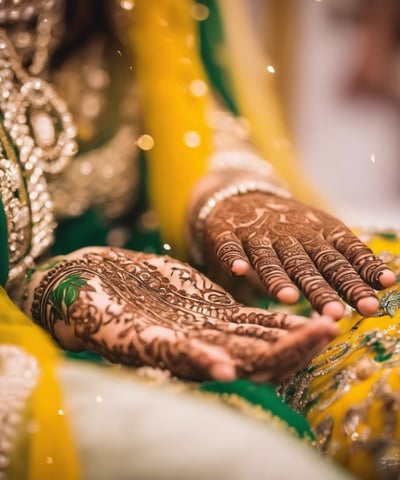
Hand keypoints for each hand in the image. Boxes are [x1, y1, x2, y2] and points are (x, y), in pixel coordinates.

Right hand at [25, 247, 337, 382]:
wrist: (88, 283)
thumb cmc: (91, 309)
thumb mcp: (122, 328)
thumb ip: (169, 350)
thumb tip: (223, 371)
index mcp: (181, 358)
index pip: (234, 366)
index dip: (268, 358)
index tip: (305, 342)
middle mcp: (200, 347)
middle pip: (256, 354)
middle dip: (293, 346)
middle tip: (329, 330)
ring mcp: (207, 325)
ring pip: (259, 334)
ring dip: (293, 331)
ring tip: (329, 319)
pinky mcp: (209, 303)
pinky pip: (249, 312)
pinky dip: (275, 312)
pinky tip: (301, 307)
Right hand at [204, 192, 395, 318]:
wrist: (243, 195)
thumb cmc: (288, 224)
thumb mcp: (321, 234)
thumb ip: (347, 258)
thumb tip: (386, 280)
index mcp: (318, 233)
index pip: (343, 255)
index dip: (361, 272)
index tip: (382, 287)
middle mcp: (290, 233)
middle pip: (308, 264)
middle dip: (323, 288)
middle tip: (337, 313)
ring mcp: (257, 234)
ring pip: (269, 259)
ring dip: (278, 278)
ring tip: (289, 298)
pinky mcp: (228, 234)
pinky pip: (231, 247)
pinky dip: (235, 257)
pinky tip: (240, 270)